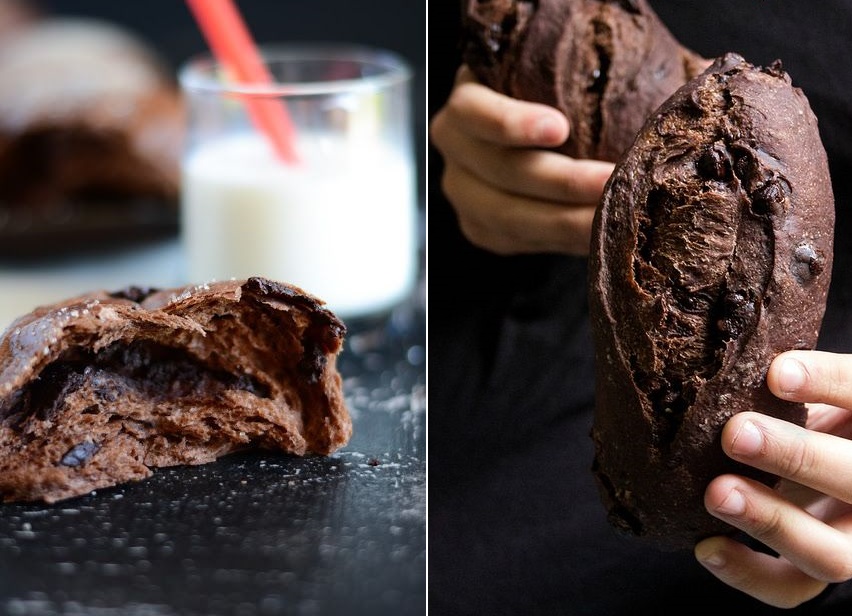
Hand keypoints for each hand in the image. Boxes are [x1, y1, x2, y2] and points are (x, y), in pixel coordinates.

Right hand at [429, 65, 613, 255]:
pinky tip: (594, 237)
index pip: (473, 112)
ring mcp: (463, 191)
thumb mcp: (568, 78)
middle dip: (561, 182)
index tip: (560, 128)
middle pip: (499, 171)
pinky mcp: (480, 227)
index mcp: (469, 99)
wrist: (544, 139)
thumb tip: (663, 80)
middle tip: (611, 183)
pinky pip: (516, 240)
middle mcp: (456, 146)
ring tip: (610, 220)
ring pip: (508, 215)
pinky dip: (557, 241)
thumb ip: (588, 78)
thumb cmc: (564, 99)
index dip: (511, 123)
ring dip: (564, 220)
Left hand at [695, 350, 851, 606]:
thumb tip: (732, 328)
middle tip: (736, 432)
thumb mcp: (812, 381)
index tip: (777, 370)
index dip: (831, 383)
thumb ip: (790, 370)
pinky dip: (750, 575)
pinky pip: (793, 588)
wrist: (820, 455)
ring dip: (771, 522)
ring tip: (716, 492)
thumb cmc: (807, 404)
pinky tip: (706, 546)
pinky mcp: (819, 563)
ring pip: (833, 554)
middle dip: (797, 457)